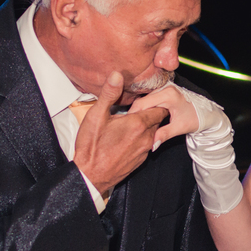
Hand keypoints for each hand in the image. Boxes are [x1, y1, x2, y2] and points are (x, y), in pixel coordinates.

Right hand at [74, 72, 167, 193]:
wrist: (91, 176)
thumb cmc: (92, 147)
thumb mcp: (96, 116)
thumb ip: (109, 94)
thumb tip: (117, 75)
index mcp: (138, 124)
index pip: (159, 107)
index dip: (154, 101)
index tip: (146, 97)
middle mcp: (146, 137)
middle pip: (157, 119)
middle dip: (150, 111)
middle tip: (137, 107)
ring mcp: (144, 150)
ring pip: (152, 132)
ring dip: (145, 125)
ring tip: (130, 120)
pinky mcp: (140, 160)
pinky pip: (146, 144)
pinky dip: (140, 138)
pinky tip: (126, 136)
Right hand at [128, 83, 200, 148]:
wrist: (206, 113)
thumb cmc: (196, 118)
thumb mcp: (179, 128)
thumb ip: (164, 134)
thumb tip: (151, 145)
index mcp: (168, 95)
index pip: (143, 104)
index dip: (133, 115)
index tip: (125, 125)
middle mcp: (165, 88)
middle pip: (141, 101)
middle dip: (133, 114)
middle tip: (126, 126)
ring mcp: (164, 88)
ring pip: (144, 100)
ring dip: (138, 111)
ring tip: (132, 124)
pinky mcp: (164, 91)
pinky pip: (149, 99)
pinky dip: (144, 109)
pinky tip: (140, 119)